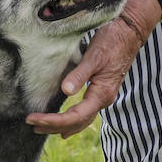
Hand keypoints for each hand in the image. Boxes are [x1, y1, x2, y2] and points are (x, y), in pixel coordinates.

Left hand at [25, 14, 148, 137]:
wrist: (130, 32)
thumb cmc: (112, 41)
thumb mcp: (94, 56)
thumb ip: (80, 74)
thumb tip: (66, 91)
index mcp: (101, 93)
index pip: (75, 117)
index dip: (53, 121)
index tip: (33, 119)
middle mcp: (103, 99)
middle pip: (77, 123)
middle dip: (53, 126)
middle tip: (31, 125)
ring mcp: (103, 96)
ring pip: (81, 121)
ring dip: (61, 126)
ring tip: (41, 128)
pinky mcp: (100, 91)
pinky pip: (85, 113)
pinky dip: (72, 121)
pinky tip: (64, 125)